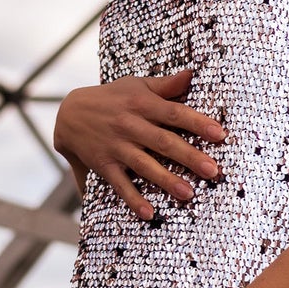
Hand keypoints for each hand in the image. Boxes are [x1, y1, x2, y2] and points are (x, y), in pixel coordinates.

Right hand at [54, 70, 224, 221]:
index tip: (220, 134)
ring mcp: (117, 147)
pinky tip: (149, 213)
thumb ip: (165, 85)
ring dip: (166, 180)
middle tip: (213, 170)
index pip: (174, 113)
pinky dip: (133, 199)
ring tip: (188, 193)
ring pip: (145, 165)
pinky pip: (120, 185)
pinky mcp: (105, 165)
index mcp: (142, 104)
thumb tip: (191, 75)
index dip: (197, 123)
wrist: (68, 114)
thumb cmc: (111, 98)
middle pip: (164, 142)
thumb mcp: (136, 85)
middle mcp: (131, 126)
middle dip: (190, 157)